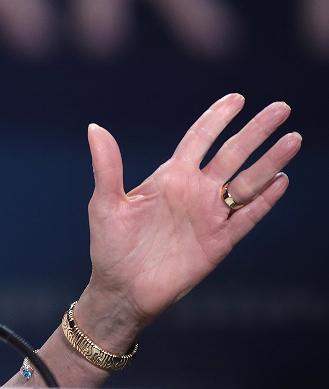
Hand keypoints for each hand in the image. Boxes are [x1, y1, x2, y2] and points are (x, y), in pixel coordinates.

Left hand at [78, 94, 299, 347]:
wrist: (123, 290)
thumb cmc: (110, 245)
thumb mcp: (105, 203)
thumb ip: (107, 166)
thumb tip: (95, 128)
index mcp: (169, 177)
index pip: (199, 138)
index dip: (218, 117)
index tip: (237, 98)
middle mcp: (194, 191)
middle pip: (232, 154)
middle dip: (256, 131)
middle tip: (281, 107)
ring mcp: (210, 216)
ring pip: (247, 182)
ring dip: (270, 161)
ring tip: (293, 139)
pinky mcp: (220, 242)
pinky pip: (248, 217)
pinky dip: (265, 200)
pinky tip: (282, 180)